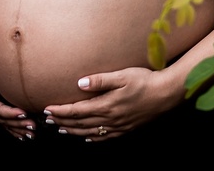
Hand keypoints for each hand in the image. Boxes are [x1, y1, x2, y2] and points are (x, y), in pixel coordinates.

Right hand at [0, 49, 34, 139]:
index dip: (10, 113)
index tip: (23, 113)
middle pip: (4, 119)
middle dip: (18, 124)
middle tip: (33, 125)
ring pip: (7, 123)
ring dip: (19, 129)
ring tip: (32, 133)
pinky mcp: (0, 109)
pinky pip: (8, 122)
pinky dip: (17, 129)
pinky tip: (27, 135)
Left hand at [42, 67, 180, 140]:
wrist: (166, 94)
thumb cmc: (145, 80)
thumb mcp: (123, 75)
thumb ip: (101, 80)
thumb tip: (79, 83)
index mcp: (106, 105)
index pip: (77, 110)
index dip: (60, 111)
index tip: (47, 109)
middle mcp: (110, 119)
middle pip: (80, 123)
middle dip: (62, 121)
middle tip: (48, 120)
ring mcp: (118, 126)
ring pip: (90, 132)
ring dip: (74, 130)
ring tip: (62, 129)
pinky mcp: (126, 129)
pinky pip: (105, 137)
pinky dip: (92, 138)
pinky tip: (88, 137)